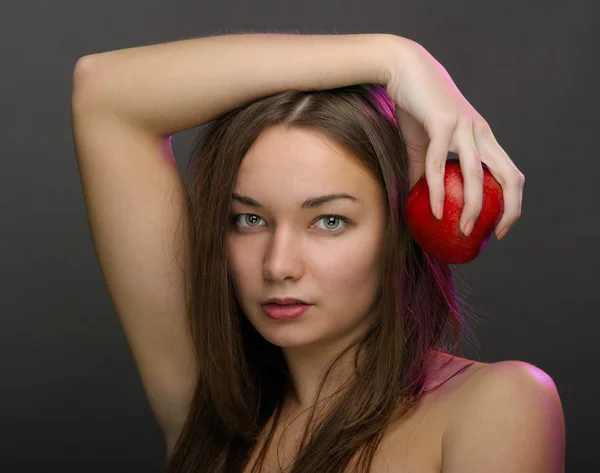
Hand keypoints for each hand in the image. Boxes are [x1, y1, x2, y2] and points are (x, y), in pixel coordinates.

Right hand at [386, 40, 523, 239]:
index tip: (499, 226)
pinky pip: (440, 163)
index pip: (509, 173)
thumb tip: (421, 200)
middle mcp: (481, 133)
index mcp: (483, 137)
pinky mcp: (443, 123)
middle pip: (509, 175)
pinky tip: (434, 209)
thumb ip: (426, 171)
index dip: (512, 202)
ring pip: (476, 174)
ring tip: (464, 230)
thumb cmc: (416, 106)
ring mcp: (464, 127)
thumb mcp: (423, 144)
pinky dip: (438, 190)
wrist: (404, 69)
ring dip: (473, 207)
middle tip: (495, 235)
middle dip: (510, 209)